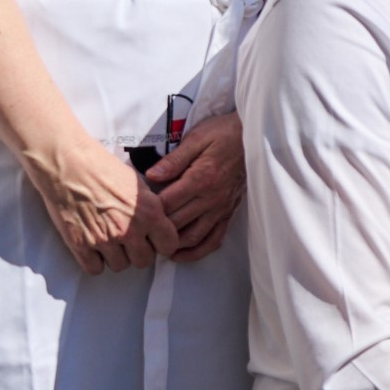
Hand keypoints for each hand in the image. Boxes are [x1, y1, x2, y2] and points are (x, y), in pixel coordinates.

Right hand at [29, 135, 181, 275]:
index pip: (168, 245)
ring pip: (119, 266)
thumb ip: (150, 207)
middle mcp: (129, 230)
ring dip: (116, 256)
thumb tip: (157, 223)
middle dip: (138, 252)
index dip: (162, 243)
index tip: (155, 240)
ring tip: (109, 239)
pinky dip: (95, 261)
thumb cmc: (103, 168)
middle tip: (129, 240)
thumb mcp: (138, 183)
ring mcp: (104, 240)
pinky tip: (94, 246)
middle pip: (143, 261)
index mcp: (149, 212)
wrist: (69, 165)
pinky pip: (94, 268)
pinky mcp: (80, 245)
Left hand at [146, 109, 245, 261]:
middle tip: (138, 230)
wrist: (255, 138)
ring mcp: (221, 209)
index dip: (148, 209)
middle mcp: (212, 198)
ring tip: (154, 244)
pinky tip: (180, 254)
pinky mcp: (228, 214)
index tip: (134, 210)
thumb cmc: (223, 134)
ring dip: (172, 245)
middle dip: (156, 229)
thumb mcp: (196, 138)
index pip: (167, 203)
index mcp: (201, 178)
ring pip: (193, 237)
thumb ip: (173, 160)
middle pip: (177, 223)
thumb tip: (150, 176)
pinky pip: (213, 240)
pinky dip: (196, 251)